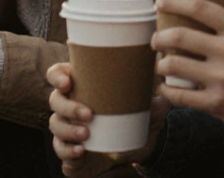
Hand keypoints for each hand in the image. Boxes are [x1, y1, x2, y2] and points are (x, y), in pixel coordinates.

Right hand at [47, 63, 168, 176]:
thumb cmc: (136, 119)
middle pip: (55, 100)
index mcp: (83, 86)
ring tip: (87, 134)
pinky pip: (60, 149)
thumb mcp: (149, 106)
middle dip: (68, 106)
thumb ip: (159, 96)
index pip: (58, 74)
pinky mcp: (69, 150)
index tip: (68, 82)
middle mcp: (70, 104)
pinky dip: (68, 150)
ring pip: (55, 124)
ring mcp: (67, 128)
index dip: (57, 76)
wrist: (136, 150)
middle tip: (89, 114)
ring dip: (68, 129)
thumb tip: (167, 81)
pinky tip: (80, 151)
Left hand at [152, 0, 223, 142]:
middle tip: (156, 40)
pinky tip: (167, 89)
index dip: (176, 2)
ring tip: (160, 65)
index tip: (161, 3)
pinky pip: (181, 96)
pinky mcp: (217, 105)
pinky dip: (168, 91)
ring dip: (161, 65)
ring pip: (174, 66)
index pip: (201, 8)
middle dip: (159, 37)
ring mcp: (221, 80)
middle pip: (180, 36)